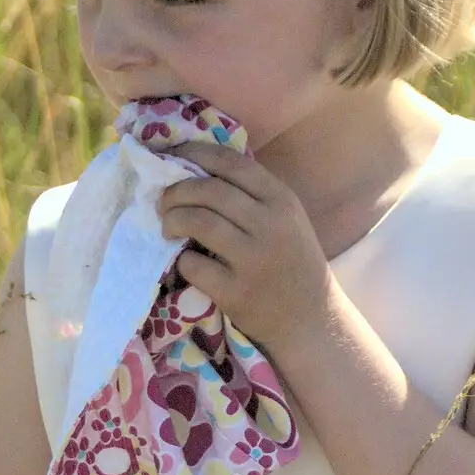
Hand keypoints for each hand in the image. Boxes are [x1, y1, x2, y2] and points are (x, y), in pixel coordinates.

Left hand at [156, 140, 334, 356]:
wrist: (311, 320)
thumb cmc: (293, 263)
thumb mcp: (286, 218)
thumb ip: (252, 194)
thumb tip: (194, 168)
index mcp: (281, 199)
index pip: (229, 162)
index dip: (192, 154)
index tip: (168, 157)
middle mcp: (270, 225)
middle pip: (208, 190)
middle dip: (175, 191)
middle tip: (163, 202)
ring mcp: (254, 260)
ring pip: (198, 222)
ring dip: (172, 220)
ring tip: (168, 228)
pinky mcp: (236, 292)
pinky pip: (194, 264)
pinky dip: (182, 260)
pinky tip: (186, 261)